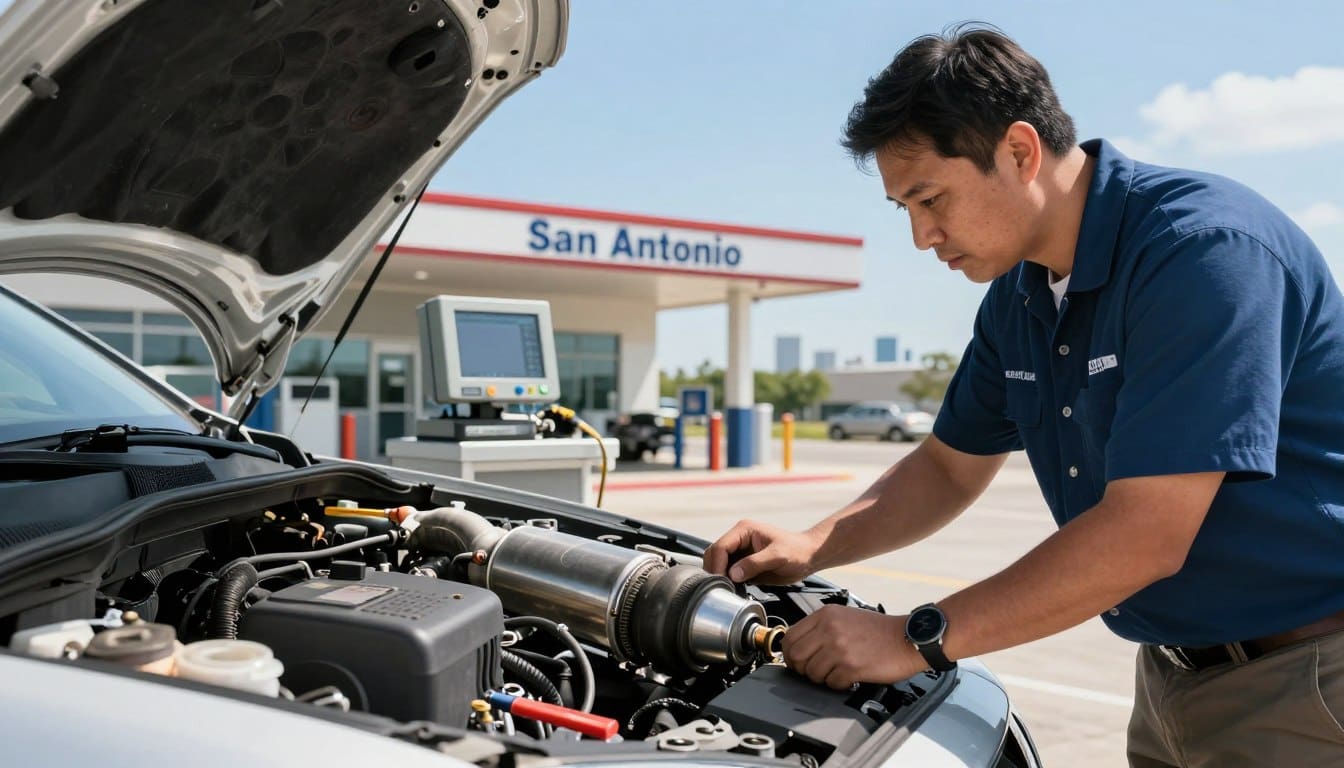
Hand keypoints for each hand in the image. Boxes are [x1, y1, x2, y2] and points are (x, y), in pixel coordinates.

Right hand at [703, 519, 820, 584]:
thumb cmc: (797, 551)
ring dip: (720, 576)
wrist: (808, 556)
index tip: (722, 581)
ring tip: (729, 589)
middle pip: (714, 554)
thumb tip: (733, 574)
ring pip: (718, 563)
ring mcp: (740, 551)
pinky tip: (735, 589)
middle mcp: (738, 538)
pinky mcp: (743, 563)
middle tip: (723, 588)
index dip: (718, 565)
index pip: (720, 546)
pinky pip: (728, 572)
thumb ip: (755, 563)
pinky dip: (727, 581)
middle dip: (715, 570)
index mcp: (744, 530)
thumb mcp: (778, 556)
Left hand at [782, 606, 925, 688]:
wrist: (908, 637)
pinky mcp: (851, 666)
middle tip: (813, 671)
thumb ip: (821, 628)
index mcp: (825, 615)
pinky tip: (849, 677)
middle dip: (802, 669)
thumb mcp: (845, 616)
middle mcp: (829, 629)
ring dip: (822, 678)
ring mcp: (839, 648)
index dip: (789, 653)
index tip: (796, 661)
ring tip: (836, 673)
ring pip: (811, 672)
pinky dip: (838, 684)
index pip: (790, 636)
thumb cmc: (880, 630)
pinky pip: (831, 683)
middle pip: (795, 656)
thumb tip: (800, 646)